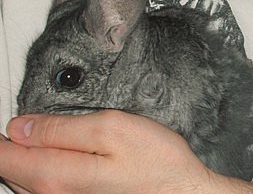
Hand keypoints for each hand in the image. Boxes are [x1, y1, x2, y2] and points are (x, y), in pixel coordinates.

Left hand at [0, 110, 252, 192]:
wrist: (182, 191)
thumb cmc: (155, 162)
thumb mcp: (110, 129)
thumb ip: (61, 129)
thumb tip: (21, 127)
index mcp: (57, 174)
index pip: (3, 155)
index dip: (1, 133)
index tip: (7, 118)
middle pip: (11, 167)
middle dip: (12, 142)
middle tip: (24, 120)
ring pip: (27, 177)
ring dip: (26, 153)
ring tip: (37, 131)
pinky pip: (45, 183)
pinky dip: (43, 164)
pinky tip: (59, 150)